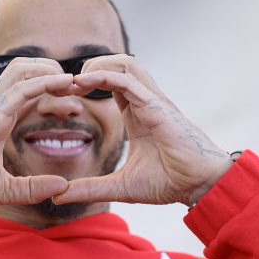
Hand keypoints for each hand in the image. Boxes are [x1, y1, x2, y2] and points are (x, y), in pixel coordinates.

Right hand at [0, 59, 74, 204]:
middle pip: (25, 70)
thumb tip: (63, 187)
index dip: (50, 86)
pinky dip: (44, 82)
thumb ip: (34, 188)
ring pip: (22, 70)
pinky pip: (21, 89)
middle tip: (77, 85)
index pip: (27, 90)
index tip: (72, 95)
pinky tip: (64, 83)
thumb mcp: (8, 190)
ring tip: (72, 81)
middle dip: (52, 71)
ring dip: (49, 70)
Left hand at [52, 55, 231, 207]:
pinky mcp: (156, 105)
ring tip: (74, 82)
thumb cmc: (169, 182)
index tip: (61, 95)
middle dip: (87, 68)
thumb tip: (58, 196)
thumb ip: (89, 189)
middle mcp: (144, 102)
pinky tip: (82, 83)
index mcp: (137, 114)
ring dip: (96, 65)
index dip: (84, 83)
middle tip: (62, 86)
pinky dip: (104, 75)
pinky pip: (128, 78)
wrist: (199, 185)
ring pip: (125, 62)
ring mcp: (152, 100)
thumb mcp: (119, 186)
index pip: (109, 83)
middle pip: (116, 64)